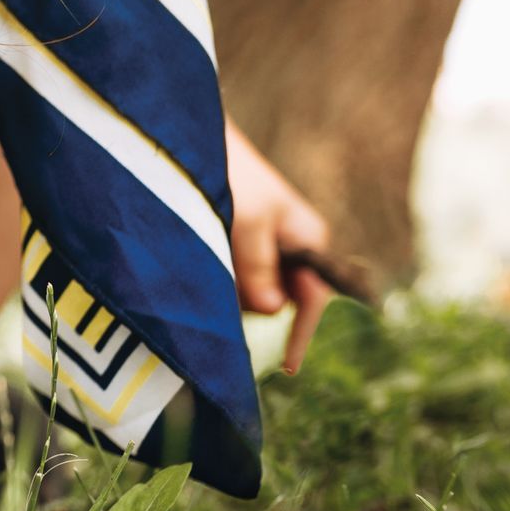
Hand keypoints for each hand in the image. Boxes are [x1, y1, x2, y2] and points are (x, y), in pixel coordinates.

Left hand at [225, 120, 335, 373]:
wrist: (196, 142)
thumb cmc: (230, 175)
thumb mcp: (247, 222)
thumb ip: (259, 267)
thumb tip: (273, 312)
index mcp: (309, 240)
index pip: (313, 301)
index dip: (301, 336)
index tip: (288, 369)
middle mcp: (292, 248)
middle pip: (278, 302)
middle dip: (250, 304)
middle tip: (218, 278)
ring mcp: (265, 247)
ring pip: (252, 293)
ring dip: (229, 290)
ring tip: (207, 254)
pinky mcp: (238, 244)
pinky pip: (233, 278)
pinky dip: (218, 277)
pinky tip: (202, 256)